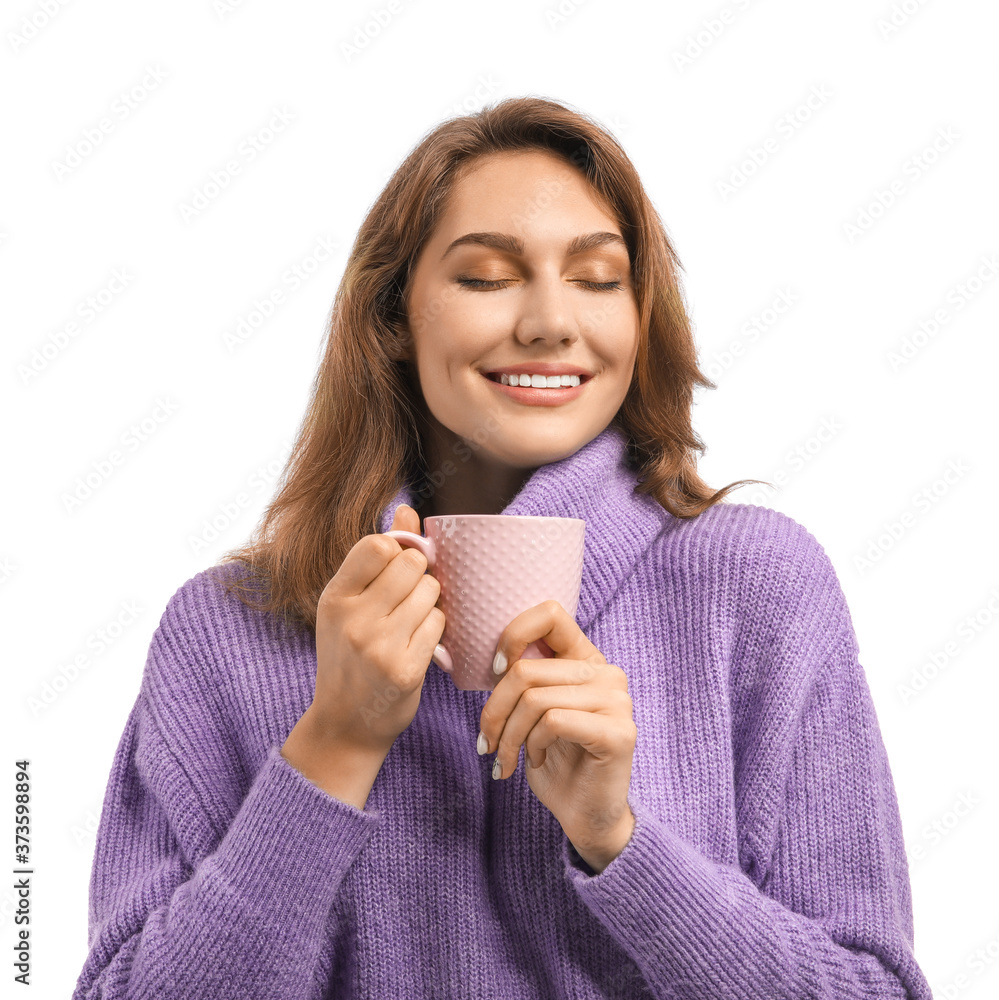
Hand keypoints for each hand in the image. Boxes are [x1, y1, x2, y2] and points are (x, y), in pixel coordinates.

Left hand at [478, 600, 637, 871]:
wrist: (585, 816)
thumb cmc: (554, 761)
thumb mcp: (530, 711)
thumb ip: (518, 677)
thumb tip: (454, 654)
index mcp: (586, 659)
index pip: (549, 613)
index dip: (513, 635)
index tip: (496, 671)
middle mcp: (607, 673)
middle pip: (527, 670)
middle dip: (494, 711)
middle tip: (486, 742)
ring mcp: (618, 701)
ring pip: (534, 699)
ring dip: (508, 735)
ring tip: (506, 759)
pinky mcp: (618, 732)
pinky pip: (553, 722)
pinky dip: (532, 745)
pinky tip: (535, 762)